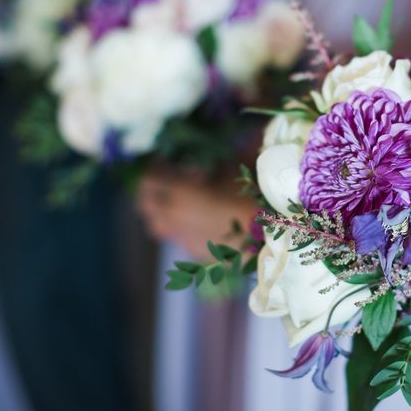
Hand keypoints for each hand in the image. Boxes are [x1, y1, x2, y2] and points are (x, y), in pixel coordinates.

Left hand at [136, 165, 255, 260]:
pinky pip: (176, 237)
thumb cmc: (250, 199)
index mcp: (179, 194)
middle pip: (144, 203)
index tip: (167, 161)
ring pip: (156, 224)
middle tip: (167, 181)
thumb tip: (206, 159)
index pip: (147, 179)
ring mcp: (181, 237)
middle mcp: (173, 216)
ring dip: (161, 211)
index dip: (155, 168)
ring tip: (179, 204)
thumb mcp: (231, 171)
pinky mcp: (193, 251)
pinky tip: (199, 221)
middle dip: (152, 190)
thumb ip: (214, 163)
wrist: (265, 238)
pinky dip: (180, 227)